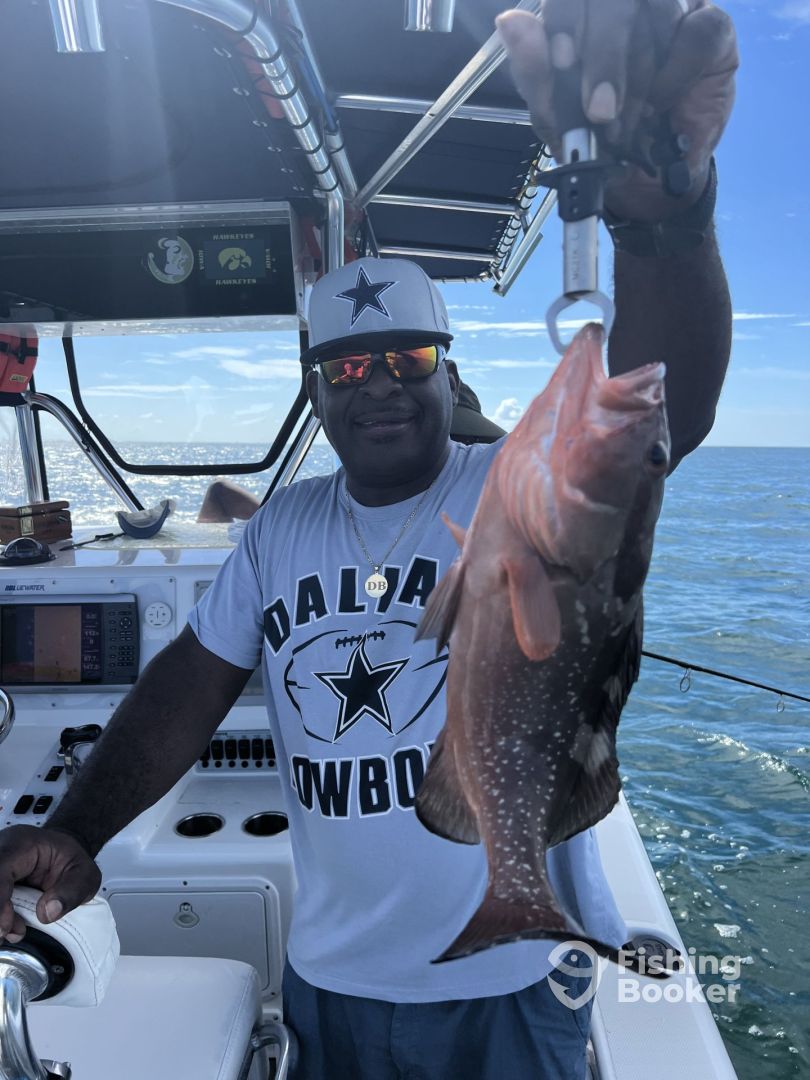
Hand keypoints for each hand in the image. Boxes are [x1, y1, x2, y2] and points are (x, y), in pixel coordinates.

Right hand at [0, 825, 100, 939]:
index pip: (0, 868)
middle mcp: (1, 852)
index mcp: (22, 844)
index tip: (4, 927)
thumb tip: (48, 913)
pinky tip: (8, 927)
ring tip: (12, 931)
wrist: (61, 854)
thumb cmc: (70, 860)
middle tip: (6, 933)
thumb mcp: (85, 875)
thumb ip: (72, 892)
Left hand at [496, 1, 737, 221]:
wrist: (645, 181)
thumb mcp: (555, 118)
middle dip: (605, 58)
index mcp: (580, 13)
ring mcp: (670, 7)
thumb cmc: (596, 140)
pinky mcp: (710, 26)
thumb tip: (509, 21)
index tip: (564, 61)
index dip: (566, 17)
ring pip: (656, 11)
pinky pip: (696, 32)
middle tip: (600, 111)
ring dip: (639, 78)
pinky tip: (663, 103)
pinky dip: (675, 76)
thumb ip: (535, 71)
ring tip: (628, 123)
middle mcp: (625, 3)